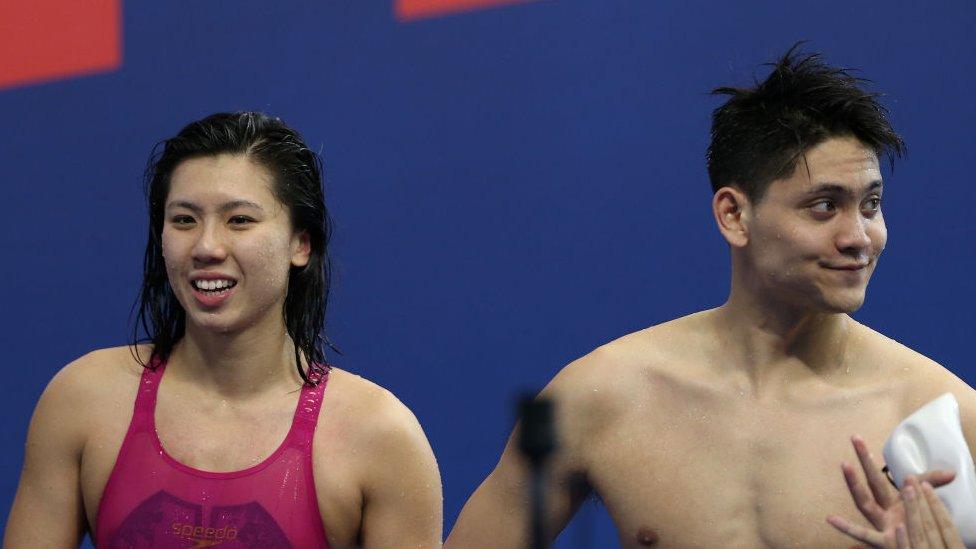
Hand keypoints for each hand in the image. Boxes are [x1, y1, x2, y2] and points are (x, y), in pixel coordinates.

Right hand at [826, 435, 956, 547]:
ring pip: (864, 501)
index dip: (884, 461)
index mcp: (898, 502)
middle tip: (856, 437)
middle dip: (866, 460)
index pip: (896, 477)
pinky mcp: (881, 542)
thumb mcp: (926, 505)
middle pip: (874, 481)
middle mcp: (886, 511)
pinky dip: (845, 527)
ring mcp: (881, 524)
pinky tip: (830, 518)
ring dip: (854, 483)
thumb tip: (953, 472)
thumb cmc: (920, 529)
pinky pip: (861, 534)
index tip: (863, 439)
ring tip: (844, 464)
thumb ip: (932, 488)